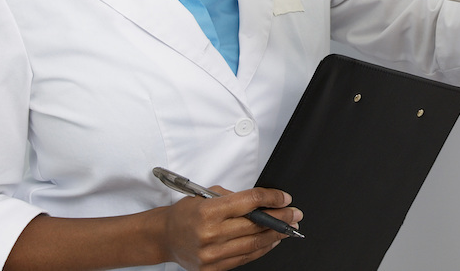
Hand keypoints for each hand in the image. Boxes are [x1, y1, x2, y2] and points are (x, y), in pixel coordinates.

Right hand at [164, 186, 301, 270]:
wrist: (164, 236)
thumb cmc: (185, 213)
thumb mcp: (206, 196)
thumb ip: (235, 199)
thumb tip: (264, 203)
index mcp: (209, 211)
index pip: (249, 202)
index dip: (271, 199)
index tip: (285, 198)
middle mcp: (211, 233)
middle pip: (255, 225)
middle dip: (280, 218)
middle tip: (295, 214)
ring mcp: (212, 254)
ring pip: (253, 245)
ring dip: (275, 236)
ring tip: (289, 228)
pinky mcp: (212, 268)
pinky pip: (243, 259)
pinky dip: (260, 250)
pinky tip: (271, 242)